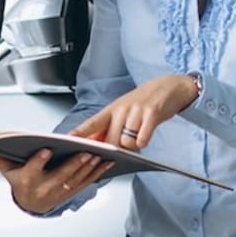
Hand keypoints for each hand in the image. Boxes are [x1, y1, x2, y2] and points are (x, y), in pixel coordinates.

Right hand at [0, 149, 111, 214]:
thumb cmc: (20, 180)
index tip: (46, 150)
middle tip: (86, 151)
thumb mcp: (8, 170)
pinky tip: (108, 162)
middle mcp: (45, 189)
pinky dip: (99, 173)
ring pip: (77, 179)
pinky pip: (87, 182)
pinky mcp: (73, 192)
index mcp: (28, 181)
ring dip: (90, 168)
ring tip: (101, 154)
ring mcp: (61, 192)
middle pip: (61, 176)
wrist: (31, 204)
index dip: (39, 161)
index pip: (32, 170)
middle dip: (74, 164)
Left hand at [71, 74, 197, 150]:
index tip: (67, 140)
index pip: (92, 123)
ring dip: (132, 145)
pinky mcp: (152, 114)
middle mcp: (121, 109)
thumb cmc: (142, 102)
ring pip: (127, 143)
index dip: (79, 133)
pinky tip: (146, 133)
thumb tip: (93, 144)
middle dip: (115, 150)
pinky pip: (142, 139)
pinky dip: (144, 141)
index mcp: (111, 110)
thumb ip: (108, 128)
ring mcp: (136, 111)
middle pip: (110, 141)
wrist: (168, 86)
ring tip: (138, 134)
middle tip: (122, 146)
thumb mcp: (122, 111)